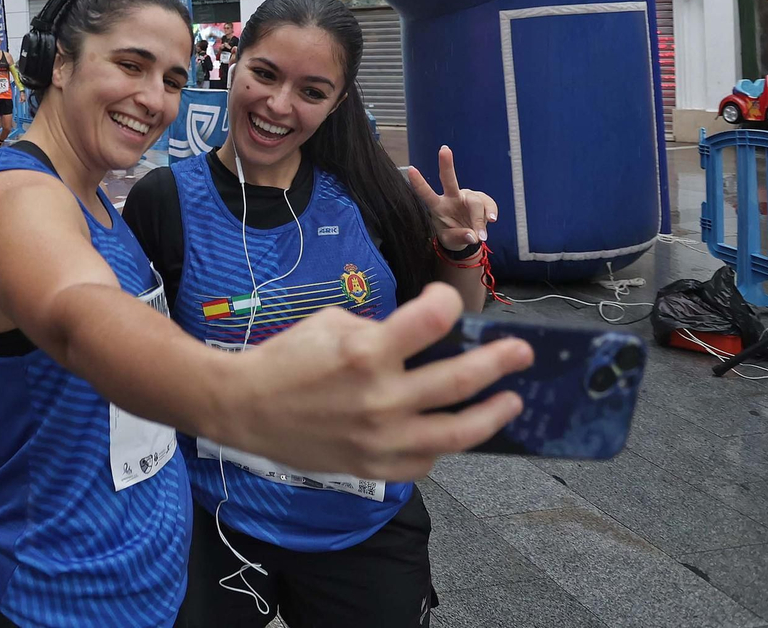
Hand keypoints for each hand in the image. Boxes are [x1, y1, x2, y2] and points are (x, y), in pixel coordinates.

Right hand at [221, 283, 531, 480]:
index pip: (431, 319)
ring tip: (511, 401)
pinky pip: (426, 461)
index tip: (451, 301)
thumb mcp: (331, 323)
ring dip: (493, 413)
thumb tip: (421, 338)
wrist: (245, 407)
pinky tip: (452, 430)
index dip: (449, 302)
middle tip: (521, 352)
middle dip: (500, 362)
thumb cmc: (287, 358)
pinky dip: (443, 446)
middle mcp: (381, 397)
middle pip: (461, 379)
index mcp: (367, 350)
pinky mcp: (374, 466)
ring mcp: (381, 438)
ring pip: (458, 432)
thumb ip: (380, 330)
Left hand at [407, 145, 497, 249]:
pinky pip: (489, 205)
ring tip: (481, 236)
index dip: (419, 183)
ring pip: (475, 202)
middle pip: (449, 180)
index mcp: (438, 206)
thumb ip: (459, 238)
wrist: (468, 237)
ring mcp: (467, 197)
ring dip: (479, 220)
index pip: (427, 194)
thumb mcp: (451, 241)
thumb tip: (472, 235)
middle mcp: (452, 197)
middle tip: (444, 149)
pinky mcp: (482, 199)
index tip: (411, 169)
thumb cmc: (453, 235)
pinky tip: (492, 220)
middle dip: (446, 164)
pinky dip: (491, 212)